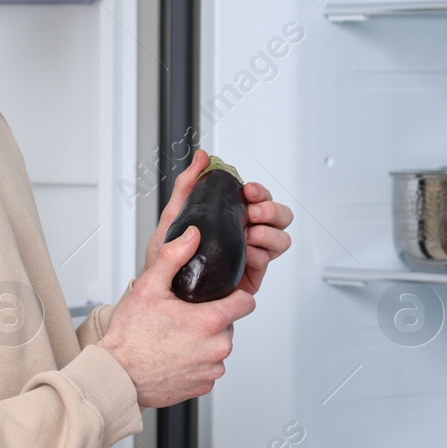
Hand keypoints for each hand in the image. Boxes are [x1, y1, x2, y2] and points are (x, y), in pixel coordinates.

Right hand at [98, 224, 255, 407]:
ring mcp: (211, 369)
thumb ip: (174, 256)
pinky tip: (175, 355)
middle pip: (229, 324)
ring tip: (177, 337)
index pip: (246, 302)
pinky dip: (197, 361)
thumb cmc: (130, 336)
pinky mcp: (203, 385)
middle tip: (184, 316)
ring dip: (204, 341)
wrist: (117, 376)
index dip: (235, 295)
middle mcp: (217, 348)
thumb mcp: (149, 287)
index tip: (222, 295)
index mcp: (209, 322)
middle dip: (212, 318)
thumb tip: (192, 237)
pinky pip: (209, 367)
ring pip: (218, 346)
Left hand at [143, 151, 294, 295]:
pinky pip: (269, 259)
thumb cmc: (168, 256)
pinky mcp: (252, 274)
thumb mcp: (174, 215)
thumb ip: (188, 184)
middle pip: (279, 215)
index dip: (260, 191)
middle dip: (271, 209)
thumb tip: (201, 157)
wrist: (164, 290)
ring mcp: (252, 253)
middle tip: (252, 213)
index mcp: (232, 216)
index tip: (248, 191)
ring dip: (269, 231)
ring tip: (248, 234)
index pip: (259, 197)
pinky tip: (246, 252)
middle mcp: (246, 233)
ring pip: (281, 237)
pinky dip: (261, 252)